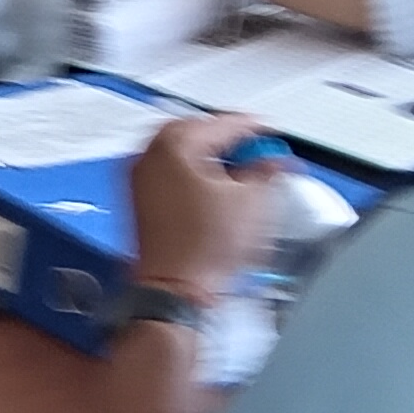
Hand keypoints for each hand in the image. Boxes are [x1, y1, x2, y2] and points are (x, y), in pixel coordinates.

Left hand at [126, 112, 285, 306]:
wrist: (175, 289)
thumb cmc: (201, 251)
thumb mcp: (252, 202)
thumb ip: (267, 172)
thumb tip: (275, 163)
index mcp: (173, 146)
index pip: (221, 123)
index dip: (253, 129)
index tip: (270, 132)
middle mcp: (148, 156)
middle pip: (193, 131)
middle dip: (226, 137)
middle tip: (254, 148)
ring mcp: (138, 179)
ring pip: (177, 151)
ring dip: (207, 153)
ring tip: (236, 168)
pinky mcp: (138, 201)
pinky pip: (167, 172)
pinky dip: (191, 171)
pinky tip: (212, 185)